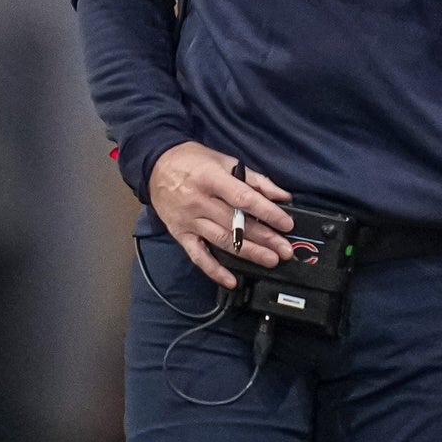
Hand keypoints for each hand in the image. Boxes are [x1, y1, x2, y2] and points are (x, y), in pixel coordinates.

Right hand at [148, 141, 294, 288]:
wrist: (155, 165)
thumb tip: (282, 196)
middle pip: (235, 223)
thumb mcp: (225, 161)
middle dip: (264, 238)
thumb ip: (255, 179)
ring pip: (222, 240)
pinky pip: (198, 255)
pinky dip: (214, 270)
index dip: (267, 212)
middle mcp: (199, 201)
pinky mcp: (180, 234)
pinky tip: (231, 281)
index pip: (243, 198)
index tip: (286, 224)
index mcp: (211, 178)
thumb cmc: (193, 160)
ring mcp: (188, 220)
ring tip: (270, 260)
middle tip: (285, 250)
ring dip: (248, 252)